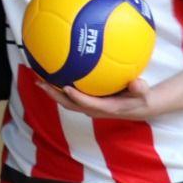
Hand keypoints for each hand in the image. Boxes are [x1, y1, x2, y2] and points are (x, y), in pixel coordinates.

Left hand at [37, 76, 153, 119]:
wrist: (138, 106)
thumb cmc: (140, 97)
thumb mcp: (144, 93)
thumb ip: (140, 88)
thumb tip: (137, 83)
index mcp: (106, 107)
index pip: (88, 103)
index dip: (77, 97)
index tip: (66, 87)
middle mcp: (93, 109)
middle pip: (69, 104)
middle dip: (54, 94)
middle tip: (41, 82)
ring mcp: (88, 106)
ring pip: (66, 100)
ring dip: (52, 91)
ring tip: (38, 78)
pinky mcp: (86, 102)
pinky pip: (69, 95)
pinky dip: (58, 87)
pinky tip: (51, 74)